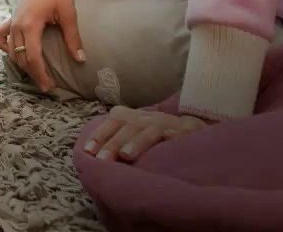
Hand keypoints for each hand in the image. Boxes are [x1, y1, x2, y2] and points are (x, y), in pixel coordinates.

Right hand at [0, 0, 84, 92]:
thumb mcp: (68, 14)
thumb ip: (72, 38)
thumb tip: (80, 60)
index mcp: (30, 25)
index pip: (32, 58)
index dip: (40, 75)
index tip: (50, 86)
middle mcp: (17, 25)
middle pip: (21, 58)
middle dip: (33, 73)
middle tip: (46, 83)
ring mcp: (11, 22)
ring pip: (11, 51)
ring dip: (22, 63)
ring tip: (36, 71)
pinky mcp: (10, 18)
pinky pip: (2, 37)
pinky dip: (6, 48)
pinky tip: (15, 53)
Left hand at [84, 105, 207, 162]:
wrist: (194, 128)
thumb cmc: (157, 138)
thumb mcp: (135, 137)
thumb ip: (118, 145)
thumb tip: (94, 165)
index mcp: (132, 117)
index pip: (112, 122)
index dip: (99, 135)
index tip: (87, 152)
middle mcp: (148, 117)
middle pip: (127, 126)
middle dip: (113, 143)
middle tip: (102, 160)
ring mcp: (167, 123)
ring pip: (149, 130)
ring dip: (136, 142)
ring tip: (126, 156)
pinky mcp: (187, 131)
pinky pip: (177, 134)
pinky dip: (170, 138)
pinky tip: (164, 146)